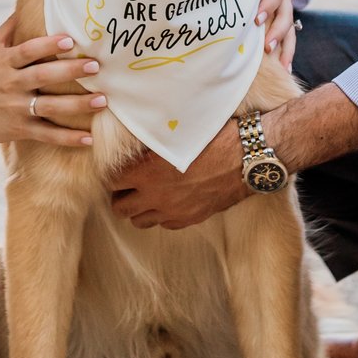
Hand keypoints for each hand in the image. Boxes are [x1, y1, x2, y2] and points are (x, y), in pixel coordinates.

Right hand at [0, 19, 104, 146]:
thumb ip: (11, 27)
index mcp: (5, 62)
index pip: (28, 51)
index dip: (49, 45)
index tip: (71, 40)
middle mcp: (11, 85)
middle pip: (43, 76)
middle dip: (70, 71)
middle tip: (96, 66)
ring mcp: (16, 108)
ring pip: (50, 107)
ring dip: (77, 105)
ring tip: (102, 100)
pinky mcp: (20, 129)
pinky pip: (47, 134)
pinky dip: (67, 138)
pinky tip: (89, 138)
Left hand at [108, 116, 253, 228]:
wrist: (246, 158)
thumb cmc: (213, 137)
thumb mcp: (177, 132)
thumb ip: (153, 139)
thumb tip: (138, 133)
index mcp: (147, 171)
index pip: (111, 181)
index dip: (113, 175)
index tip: (119, 169)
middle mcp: (156, 195)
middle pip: (120, 207)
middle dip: (121, 196)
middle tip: (129, 185)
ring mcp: (173, 211)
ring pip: (140, 221)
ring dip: (139, 209)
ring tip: (147, 195)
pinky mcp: (190, 219)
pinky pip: (165, 224)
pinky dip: (162, 215)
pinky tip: (169, 201)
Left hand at [258, 0, 296, 68]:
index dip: (268, 4)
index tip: (256, 19)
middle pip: (286, 13)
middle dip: (277, 31)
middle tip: (266, 47)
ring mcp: (286, 5)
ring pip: (291, 27)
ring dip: (286, 46)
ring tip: (282, 65)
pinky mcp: (283, 16)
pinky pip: (288, 35)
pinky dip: (287, 52)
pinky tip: (284, 69)